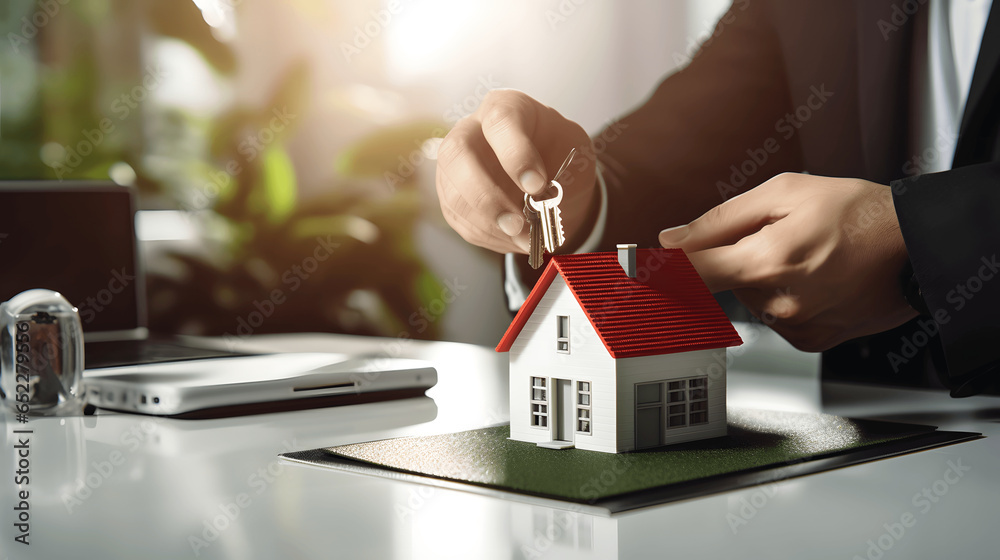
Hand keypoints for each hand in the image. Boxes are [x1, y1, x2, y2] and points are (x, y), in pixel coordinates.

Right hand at [436, 90, 597, 253]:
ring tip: (523, 239)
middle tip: (517, 224)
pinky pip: (459, 219)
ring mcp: (455, 164)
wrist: (553, 181)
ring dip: (488, 224)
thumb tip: (538, 203)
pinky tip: (513, 238)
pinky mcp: (452, 196)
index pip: (499, 121)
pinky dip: (488, 235)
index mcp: (507, 108)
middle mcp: (471, 130)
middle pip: (457, 154)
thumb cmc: (561, 157)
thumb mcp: (576, 154)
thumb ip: (561, 173)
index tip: (537, 185)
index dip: (515, 154)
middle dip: (486, 195)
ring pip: (453, 193)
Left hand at [658, 173, 917, 351]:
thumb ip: (720, 219)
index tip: (629, 272)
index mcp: (766, 261)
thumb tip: (671, 240)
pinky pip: (777, 317)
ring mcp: (797, 326)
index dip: (657, 270)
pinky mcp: (813, 340)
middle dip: (741, 257)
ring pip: (753, 299)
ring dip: (766, 277)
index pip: (690, 273)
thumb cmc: (858, 212)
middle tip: (784, 236)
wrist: (919, 247)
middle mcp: (779, 302)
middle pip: (726, 281)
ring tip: (811, 255)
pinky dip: (788, 297)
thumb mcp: (785, 193)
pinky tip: (818, 279)